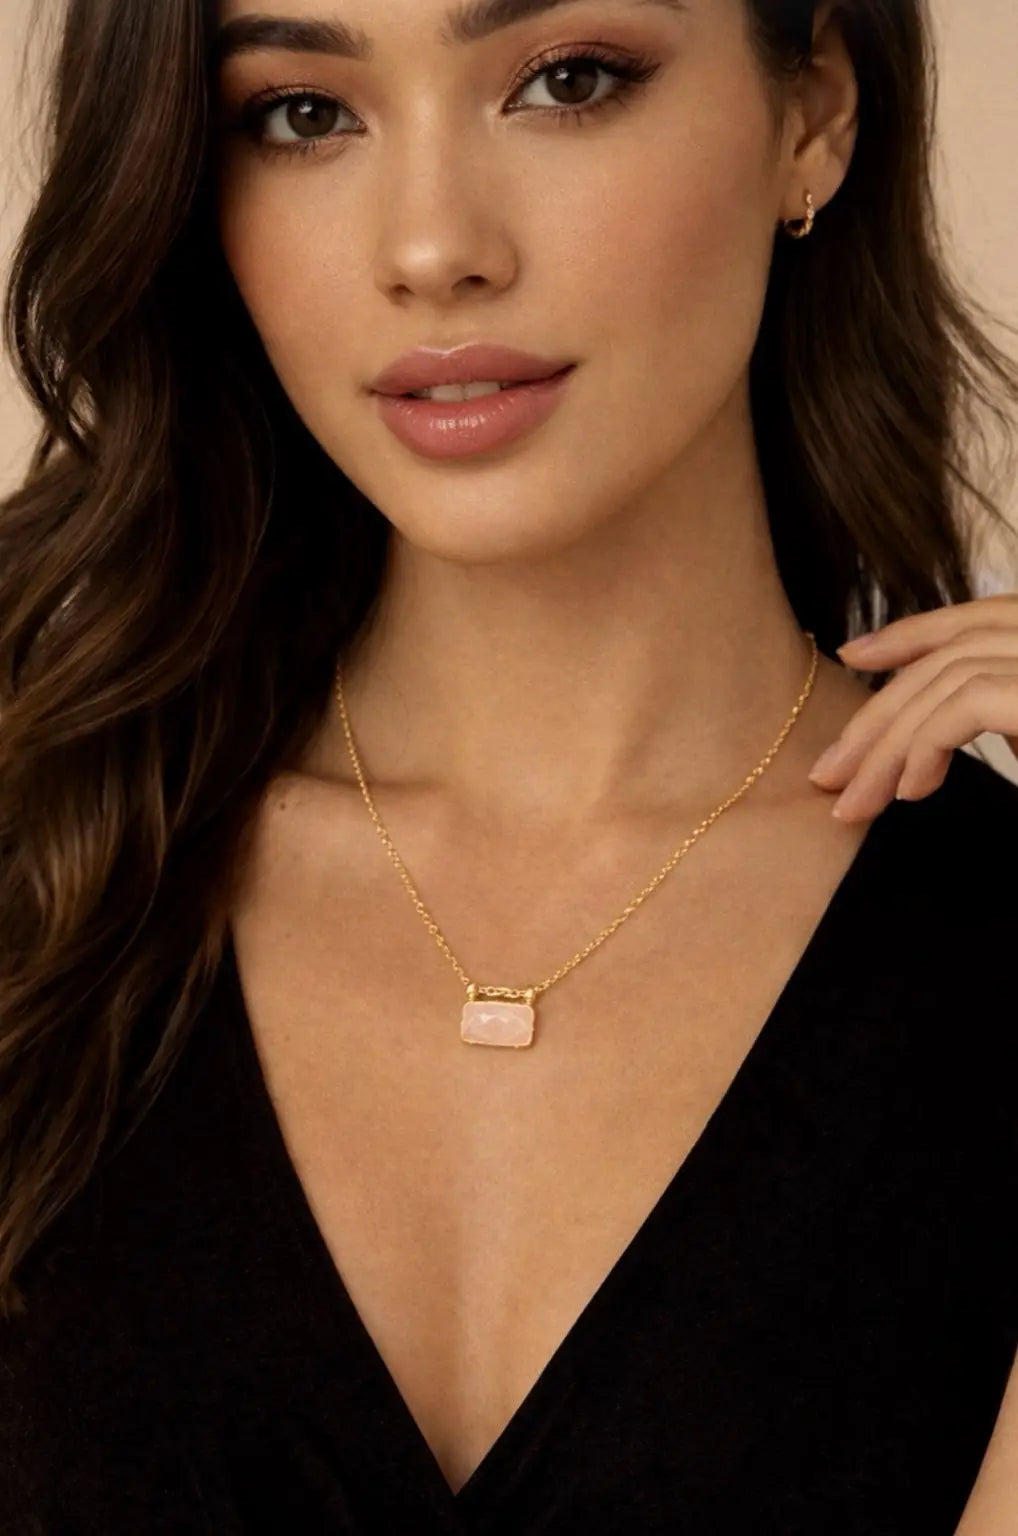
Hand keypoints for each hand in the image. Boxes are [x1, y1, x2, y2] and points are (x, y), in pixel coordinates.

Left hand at [806, 593, 1017, 821]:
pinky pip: (966, 705)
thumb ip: (1005, 712)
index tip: (850, 656)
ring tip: (857, 801)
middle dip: (878, 712)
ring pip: (948, 680)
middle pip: (952, 653)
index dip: (907, 635)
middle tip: (827, 770)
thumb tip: (941, 732)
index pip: (976, 620)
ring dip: (888, 745)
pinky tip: (909, 790)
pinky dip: (925, 747)